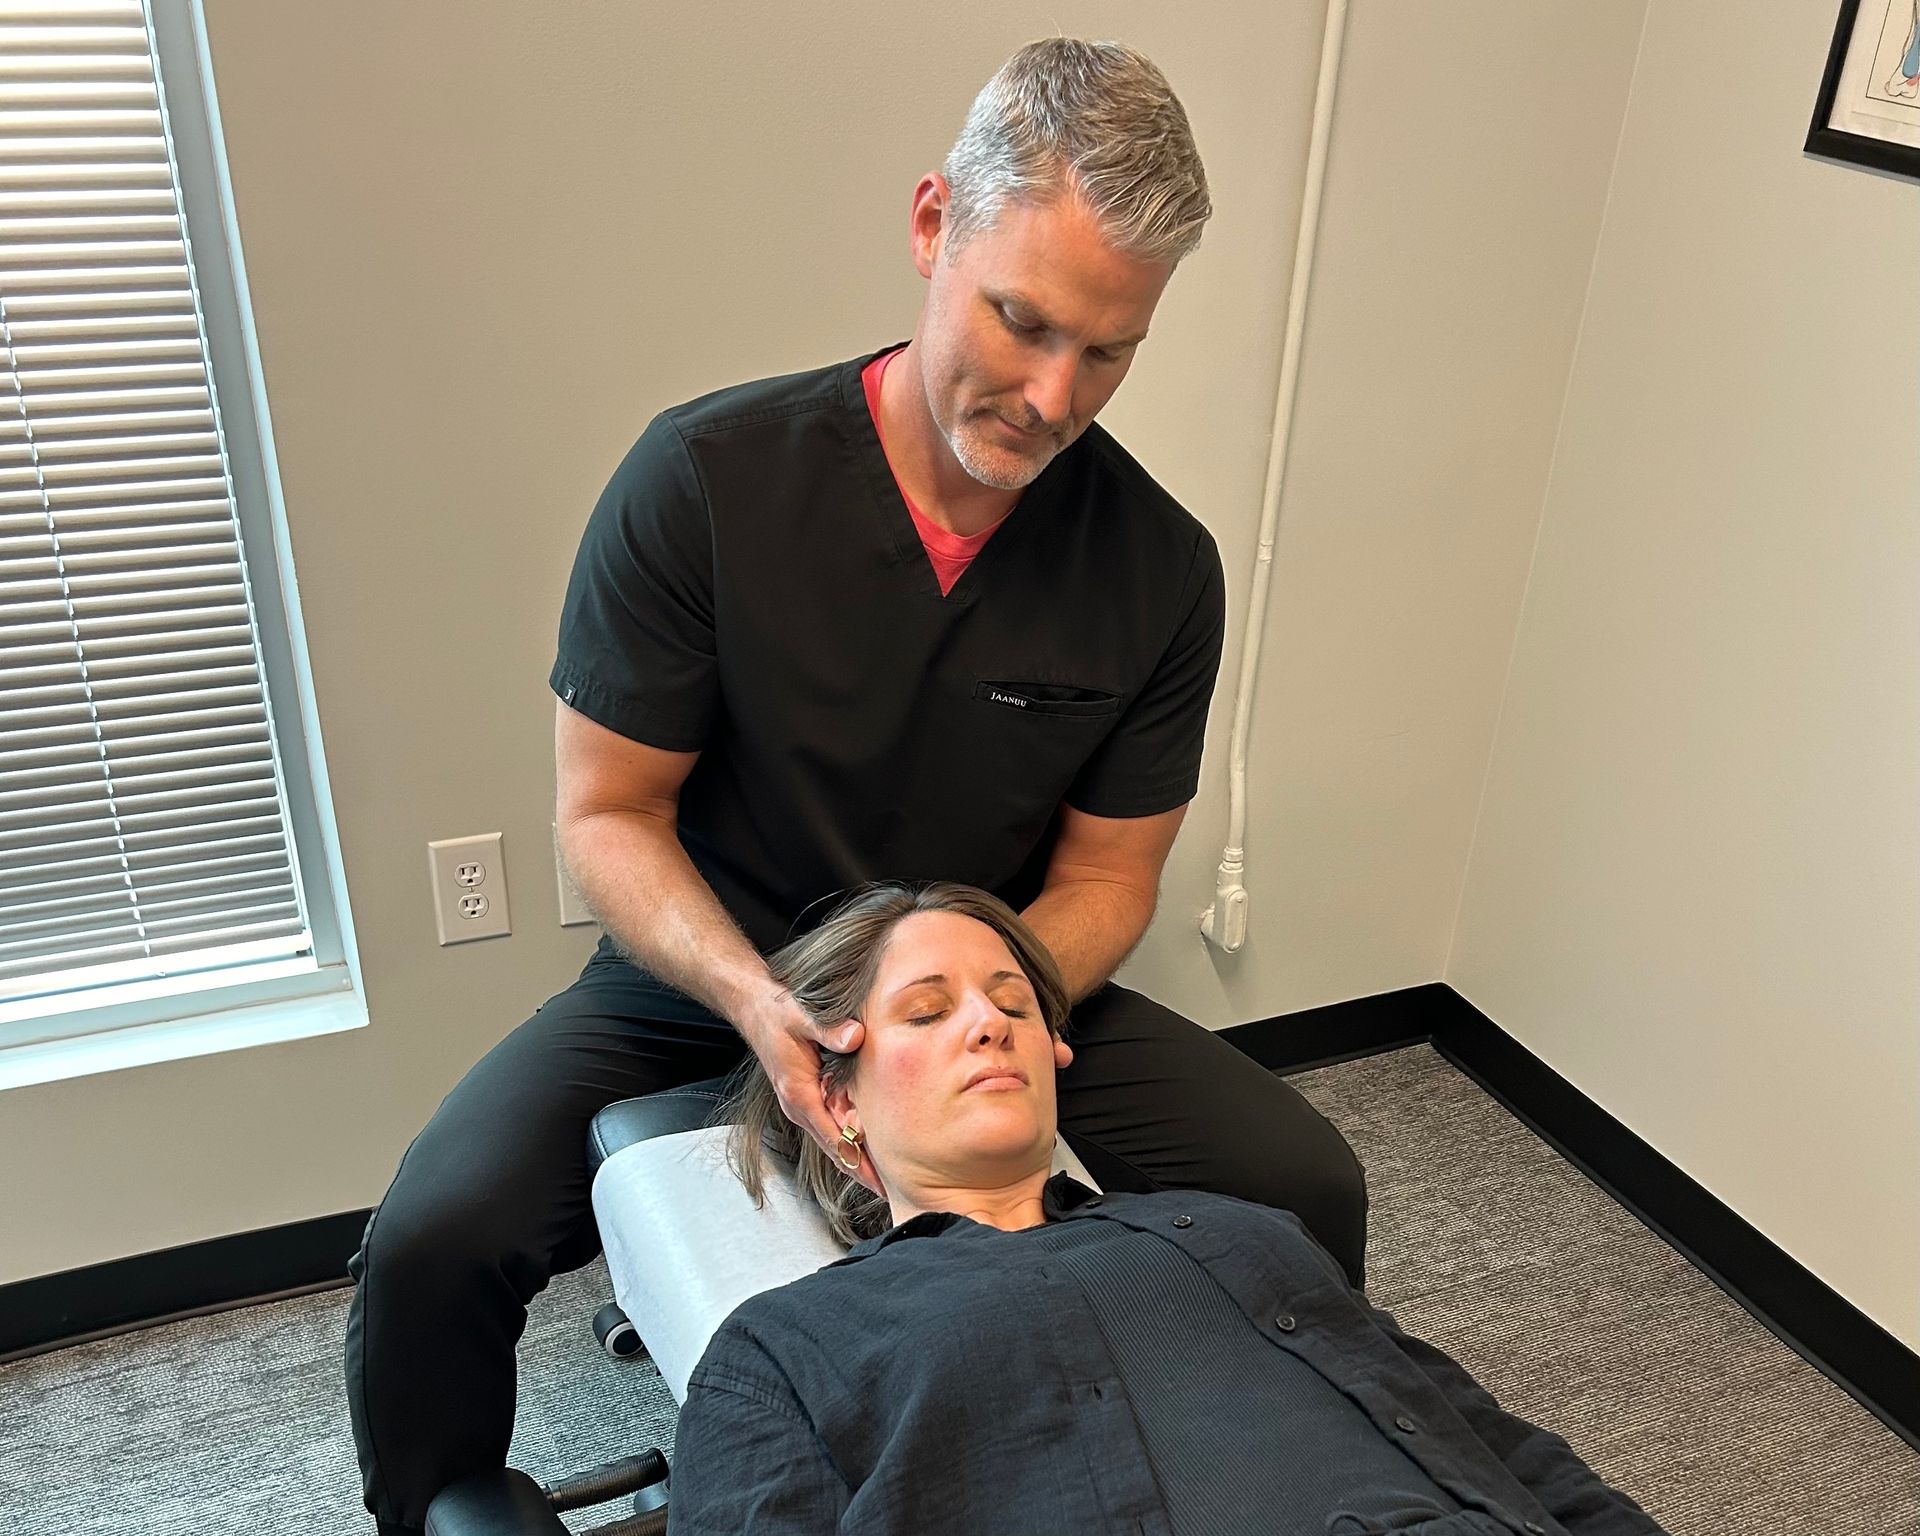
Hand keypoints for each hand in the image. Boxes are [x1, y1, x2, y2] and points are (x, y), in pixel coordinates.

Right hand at [739, 991, 879, 1192]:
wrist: (754, 1008)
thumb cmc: (777, 1013)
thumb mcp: (802, 1017)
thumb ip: (828, 1029)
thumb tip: (856, 1037)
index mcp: (799, 1095)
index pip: (834, 1140)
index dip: (859, 1163)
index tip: (882, 1183)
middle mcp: (799, 1107)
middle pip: (835, 1151)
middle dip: (862, 1172)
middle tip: (894, 1193)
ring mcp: (802, 1105)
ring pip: (833, 1141)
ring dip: (857, 1160)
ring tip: (887, 1179)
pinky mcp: (807, 1097)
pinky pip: (830, 1127)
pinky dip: (848, 1141)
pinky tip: (869, 1148)